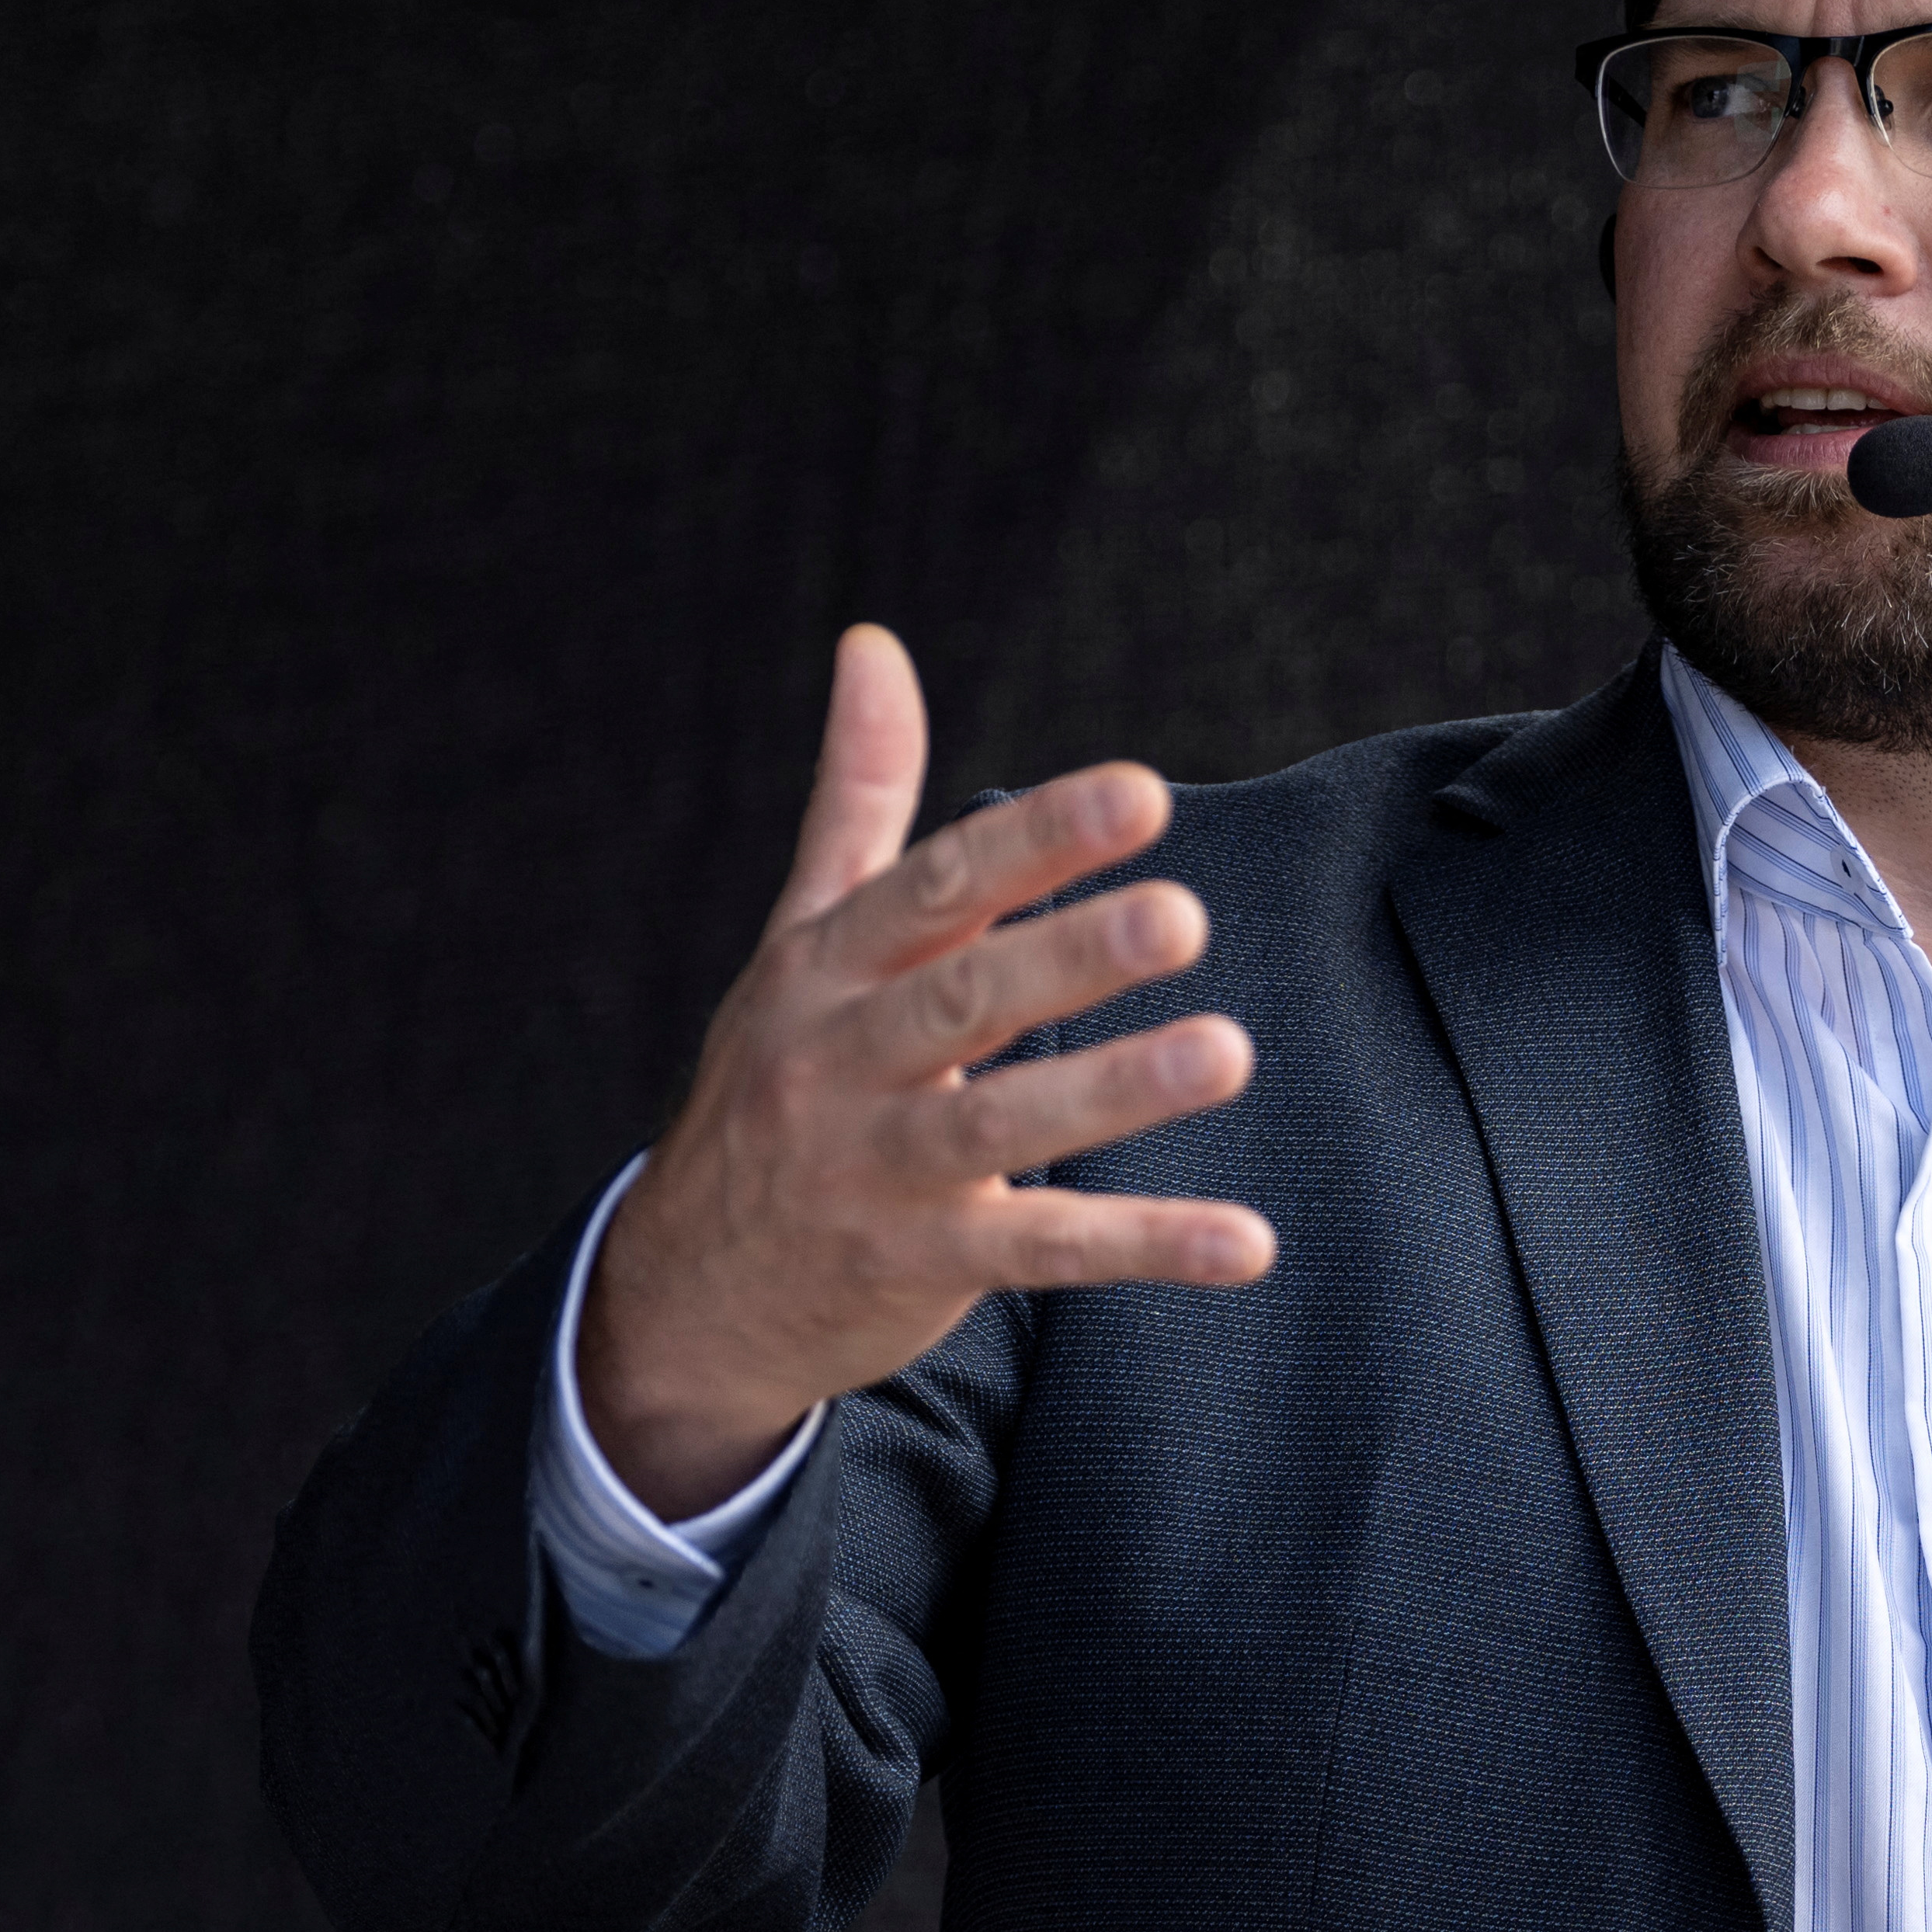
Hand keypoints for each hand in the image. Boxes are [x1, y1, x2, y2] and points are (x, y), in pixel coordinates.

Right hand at [575, 626, 1275, 1514]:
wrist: (685, 1290)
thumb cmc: (772, 1083)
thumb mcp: (799, 939)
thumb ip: (857, 796)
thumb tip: (873, 641)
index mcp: (826, 969)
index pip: (935, 889)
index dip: (1036, 840)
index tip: (1141, 794)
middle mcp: (840, 1061)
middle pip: (962, 998)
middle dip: (1070, 956)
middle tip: (1182, 917)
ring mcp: (875, 1170)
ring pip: (1000, 1125)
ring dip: (1115, 1091)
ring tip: (1226, 1054)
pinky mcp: (919, 1265)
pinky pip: (1043, 1252)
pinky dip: (1145, 1246)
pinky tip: (1246, 1241)